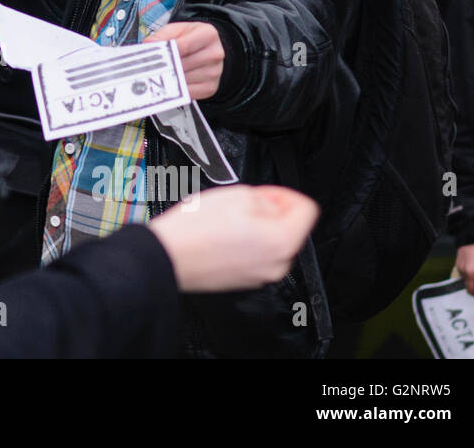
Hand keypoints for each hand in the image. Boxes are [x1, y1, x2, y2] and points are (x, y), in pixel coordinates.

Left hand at [145, 21, 223, 99]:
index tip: (150, 57)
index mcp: (208, 35)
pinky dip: (176, 90)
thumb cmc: (190, 39)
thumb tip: (149, 44)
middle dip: (164, 67)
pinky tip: (169, 83)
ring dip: (169, 79)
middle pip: (183, 64)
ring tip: (158, 74)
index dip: (165, 52)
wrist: (206, 50)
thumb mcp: (176, 30)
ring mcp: (214, 72)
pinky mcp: (210, 87)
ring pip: (183, 79)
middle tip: (148, 68)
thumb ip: (162, 35)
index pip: (183, 46)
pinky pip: (188, 93)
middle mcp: (215, 53)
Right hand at [148, 184, 318, 291]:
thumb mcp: (238, 195)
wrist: (167, 256)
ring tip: (228, 219)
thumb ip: (267, 199)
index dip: (285, 193)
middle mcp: (278, 264)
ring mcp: (261, 276)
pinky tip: (222, 234)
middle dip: (271, 211)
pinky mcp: (245, 281)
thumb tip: (274, 207)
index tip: (267, 192)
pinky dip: (245, 243)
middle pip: (289, 227)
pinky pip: (256, 256)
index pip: (306, 209)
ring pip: (272, 242)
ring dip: (257, 227)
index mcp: (282, 241)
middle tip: (243, 203)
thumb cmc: (196, 229)